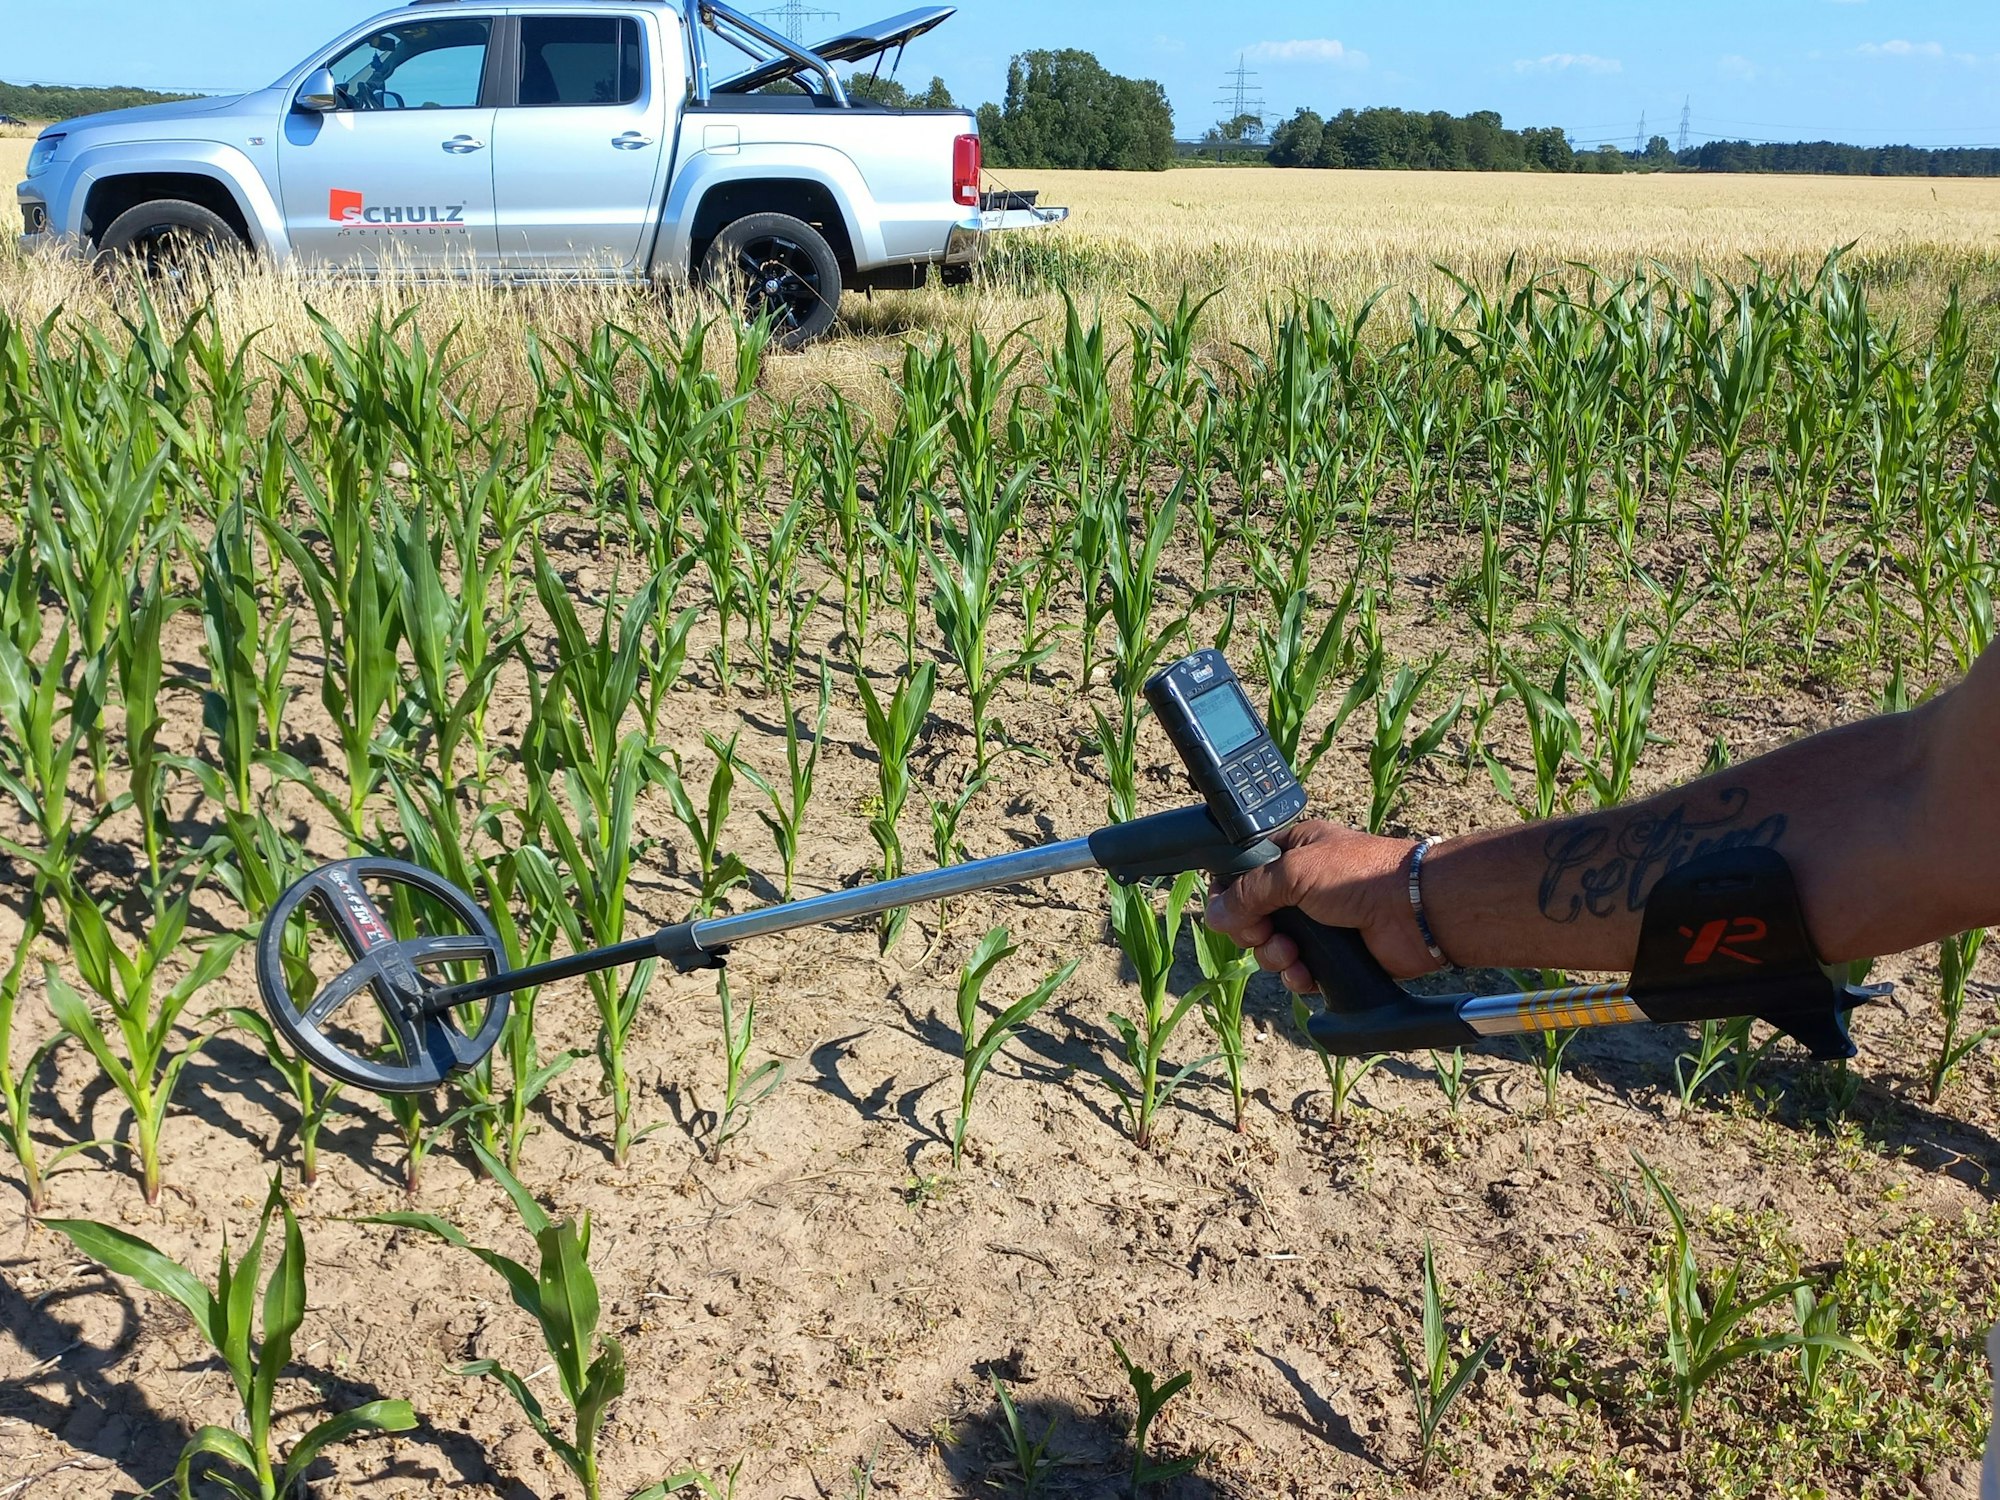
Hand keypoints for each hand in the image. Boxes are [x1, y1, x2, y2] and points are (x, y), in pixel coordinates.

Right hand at [1203, 821, 1435, 990]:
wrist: (1414, 912)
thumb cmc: (1361, 876)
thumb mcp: (1294, 870)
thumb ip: (1248, 891)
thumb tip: (1213, 915)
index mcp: (1292, 852)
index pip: (1242, 873)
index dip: (1229, 895)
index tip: (1230, 911)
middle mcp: (1301, 886)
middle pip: (1251, 916)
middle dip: (1252, 932)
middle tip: (1264, 933)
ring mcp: (1316, 923)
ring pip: (1271, 948)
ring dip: (1274, 956)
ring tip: (1292, 953)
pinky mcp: (1331, 955)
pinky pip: (1296, 972)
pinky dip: (1296, 976)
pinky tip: (1305, 973)